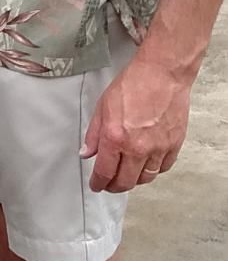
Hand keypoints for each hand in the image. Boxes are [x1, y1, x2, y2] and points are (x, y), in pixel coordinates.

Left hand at [84, 50, 191, 191]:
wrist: (162, 74)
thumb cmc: (133, 84)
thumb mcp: (103, 107)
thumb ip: (94, 134)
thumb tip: (87, 153)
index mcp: (115, 138)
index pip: (104, 172)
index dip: (98, 183)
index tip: (96, 185)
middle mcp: (137, 147)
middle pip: (125, 182)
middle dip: (115, 186)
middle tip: (110, 184)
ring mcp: (158, 148)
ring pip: (145, 178)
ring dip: (134, 180)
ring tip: (128, 175)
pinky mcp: (174, 145)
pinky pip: (163, 168)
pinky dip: (154, 170)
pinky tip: (147, 164)